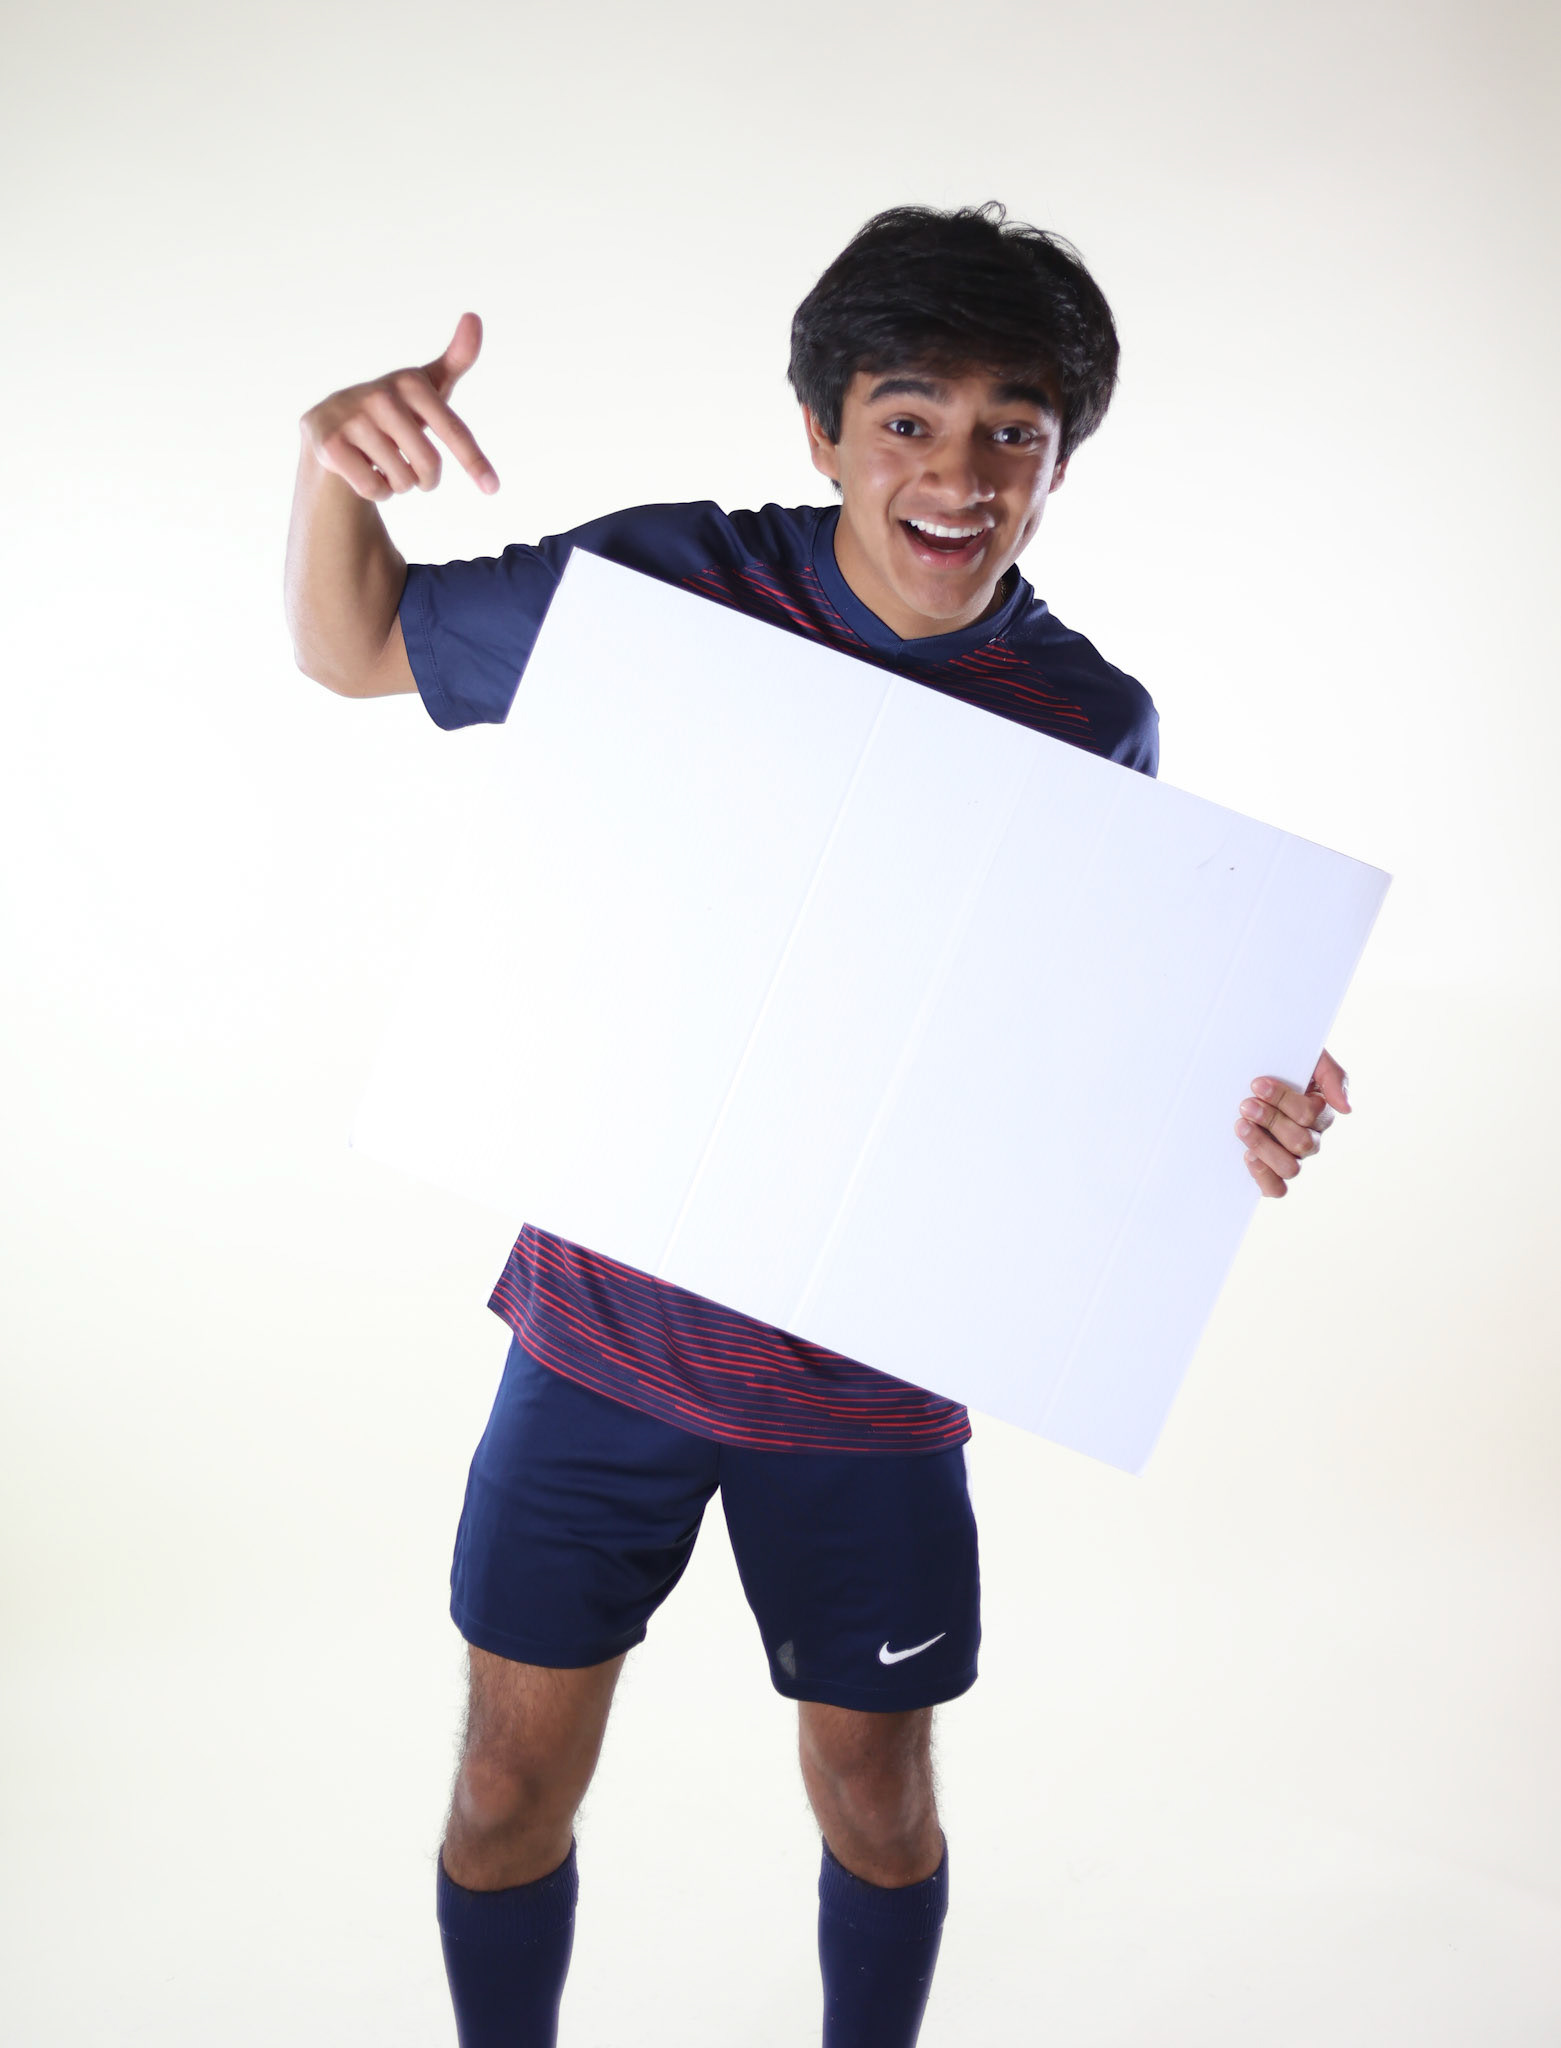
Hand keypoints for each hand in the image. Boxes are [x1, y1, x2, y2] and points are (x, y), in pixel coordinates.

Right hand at [299, 311, 498, 501]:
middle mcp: (381, 396)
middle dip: (427, 479)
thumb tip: (474, 316)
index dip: (475, 462)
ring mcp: (352, 418)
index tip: (493, 489)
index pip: (453, 430)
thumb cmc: (395, 407)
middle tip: (416, 472)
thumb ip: (456, 358)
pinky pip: (374, 489)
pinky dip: (376, 491)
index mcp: (411, 382)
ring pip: (401, 481)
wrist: (333, 420)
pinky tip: (364, 470)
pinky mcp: (330, 443)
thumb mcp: (426, 384)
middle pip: (429, 465)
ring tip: (384, 463)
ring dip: (400, 485)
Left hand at [1235, 1048, 1349, 1197]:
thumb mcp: (1313, 1058)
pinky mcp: (1269, 1170)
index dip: (1283, 1100)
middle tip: (1246, 1105)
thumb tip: (1345, 1108)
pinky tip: (1248, 1156)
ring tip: (1241, 1125)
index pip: (1310, 1115)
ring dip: (1263, 1146)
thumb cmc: (1284, 1063)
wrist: (1254, 1066)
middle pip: (1302, 1143)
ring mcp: (1289, 1156)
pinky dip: (1264, 1176)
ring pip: (1290, 1168)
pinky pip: (1276, 1189)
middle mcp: (1309, 1139)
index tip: (1257, 1084)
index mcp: (1320, 1114)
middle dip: (1271, 1121)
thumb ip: (1333, 1077)